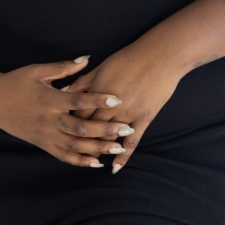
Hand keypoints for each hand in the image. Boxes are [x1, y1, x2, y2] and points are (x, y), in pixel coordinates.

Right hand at [0, 56, 135, 167]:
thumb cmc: (16, 82)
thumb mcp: (37, 70)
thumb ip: (63, 67)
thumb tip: (87, 58)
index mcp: (50, 99)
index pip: (78, 101)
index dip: (98, 101)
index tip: (117, 100)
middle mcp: (49, 120)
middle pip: (81, 128)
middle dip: (105, 130)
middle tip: (127, 128)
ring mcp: (45, 134)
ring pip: (74, 146)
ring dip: (97, 148)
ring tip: (117, 149)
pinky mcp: (41, 143)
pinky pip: (62, 155)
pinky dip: (79, 160)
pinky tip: (96, 163)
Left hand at [62, 40, 183, 173]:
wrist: (160, 56)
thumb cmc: (129, 58)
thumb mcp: (102, 66)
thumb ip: (83, 81)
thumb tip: (65, 90)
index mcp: (97, 92)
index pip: (77, 114)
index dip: (69, 122)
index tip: (64, 129)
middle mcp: (110, 106)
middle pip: (90, 128)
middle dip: (81, 138)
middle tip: (74, 147)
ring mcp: (127, 114)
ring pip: (108, 137)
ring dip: (99, 147)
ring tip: (91, 157)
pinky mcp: (143, 119)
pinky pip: (131, 141)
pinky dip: (123, 156)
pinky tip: (115, 168)